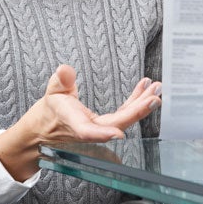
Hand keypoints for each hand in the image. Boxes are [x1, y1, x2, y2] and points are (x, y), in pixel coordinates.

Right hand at [0, 65, 161, 180]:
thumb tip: (65, 70)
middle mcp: (90, 129)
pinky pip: (124, 113)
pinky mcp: (106, 123)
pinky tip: (144, 88)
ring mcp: (101, 127)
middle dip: (138, 110)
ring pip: (124, 118)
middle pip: (117, 123)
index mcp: (73, 123)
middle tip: (154, 96)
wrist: (47, 127)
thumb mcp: (52, 91)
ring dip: (141, 104)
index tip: (117, 133)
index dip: (102, 133)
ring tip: (155, 88)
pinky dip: (135, 101)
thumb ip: (60, 81)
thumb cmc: (50, 111)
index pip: (87, 131)